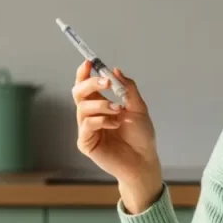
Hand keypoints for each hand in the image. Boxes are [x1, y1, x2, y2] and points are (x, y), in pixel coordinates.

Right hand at [72, 61, 162, 212]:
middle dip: (91, 83)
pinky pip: (86, 125)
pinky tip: (115, 125)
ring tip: (118, 111)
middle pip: (78, 93)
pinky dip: (101, 120)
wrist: (144, 160)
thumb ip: (127, 89)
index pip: (86, 86)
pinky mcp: (86, 143)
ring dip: (102, 104)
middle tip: (107, 82)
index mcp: (101, 105)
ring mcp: (87, 129)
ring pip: (82, 108)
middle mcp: (91, 115)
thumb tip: (116, 70)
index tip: (90, 62)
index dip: (84, 73)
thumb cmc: (141, 137)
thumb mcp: (138, 108)